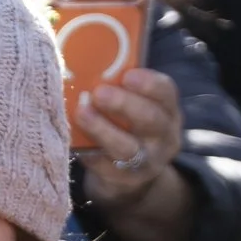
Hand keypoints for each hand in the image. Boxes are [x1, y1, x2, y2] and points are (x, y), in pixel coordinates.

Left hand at [75, 67, 182, 207]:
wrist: (128, 179)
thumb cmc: (125, 127)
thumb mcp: (134, 108)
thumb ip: (119, 87)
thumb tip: (85, 59)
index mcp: (167, 111)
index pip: (166, 93)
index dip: (149, 83)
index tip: (128, 75)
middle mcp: (163, 137)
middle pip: (150, 119)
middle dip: (124, 103)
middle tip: (99, 92)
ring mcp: (146, 163)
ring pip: (126, 147)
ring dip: (102, 128)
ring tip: (81, 112)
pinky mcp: (124, 181)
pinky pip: (105, 166)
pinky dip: (88, 152)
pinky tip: (72, 139)